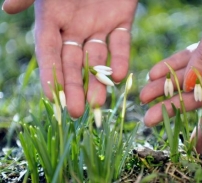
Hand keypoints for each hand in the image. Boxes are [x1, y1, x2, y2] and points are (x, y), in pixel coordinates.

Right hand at [3, 0, 137, 117]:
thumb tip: (7, 8)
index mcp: (53, 19)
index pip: (48, 53)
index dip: (49, 75)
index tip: (50, 99)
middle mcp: (75, 27)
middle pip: (73, 63)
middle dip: (73, 87)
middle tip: (75, 113)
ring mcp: (99, 26)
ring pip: (97, 59)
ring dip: (98, 81)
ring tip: (98, 104)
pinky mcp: (122, 20)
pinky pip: (122, 42)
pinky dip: (121, 58)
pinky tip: (119, 76)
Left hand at [140, 0, 201, 152]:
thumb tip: (191, 86)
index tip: (194, 145)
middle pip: (201, 92)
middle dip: (174, 105)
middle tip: (149, 117)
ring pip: (191, 76)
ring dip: (166, 85)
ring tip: (143, 96)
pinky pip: (189, 57)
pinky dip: (172, 65)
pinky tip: (153, 73)